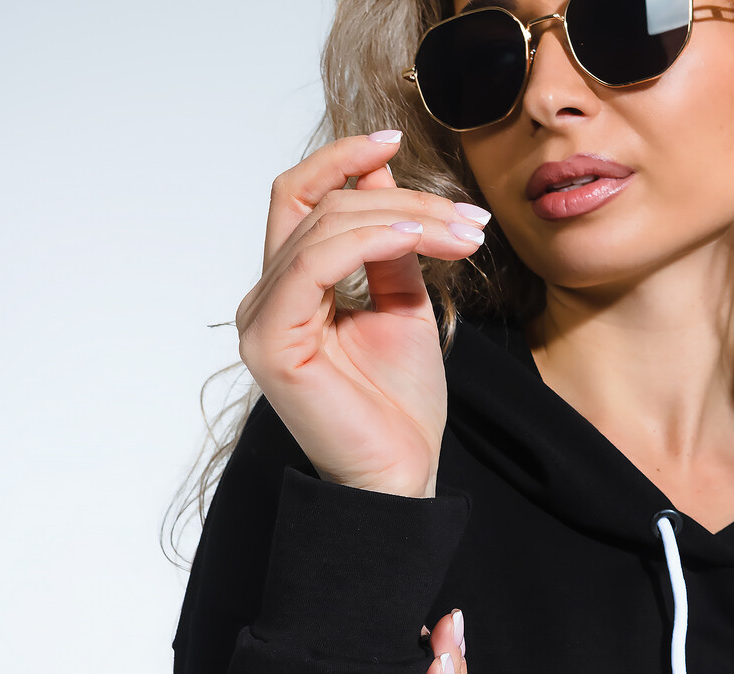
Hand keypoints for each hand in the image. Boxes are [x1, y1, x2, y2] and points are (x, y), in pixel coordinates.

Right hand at [235, 132, 489, 498]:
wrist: (401, 474)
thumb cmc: (400, 406)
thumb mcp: (403, 302)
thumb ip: (390, 242)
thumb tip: (383, 171)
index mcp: (291, 289)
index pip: (302, 199)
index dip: (342, 158)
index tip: (394, 139)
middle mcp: (267, 298)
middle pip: (320, 204)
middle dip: (402, 198)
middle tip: (470, 219)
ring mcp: (263, 320)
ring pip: (324, 225)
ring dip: (404, 216)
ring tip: (464, 234)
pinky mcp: (272, 341)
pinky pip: (315, 262)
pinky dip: (373, 239)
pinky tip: (422, 240)